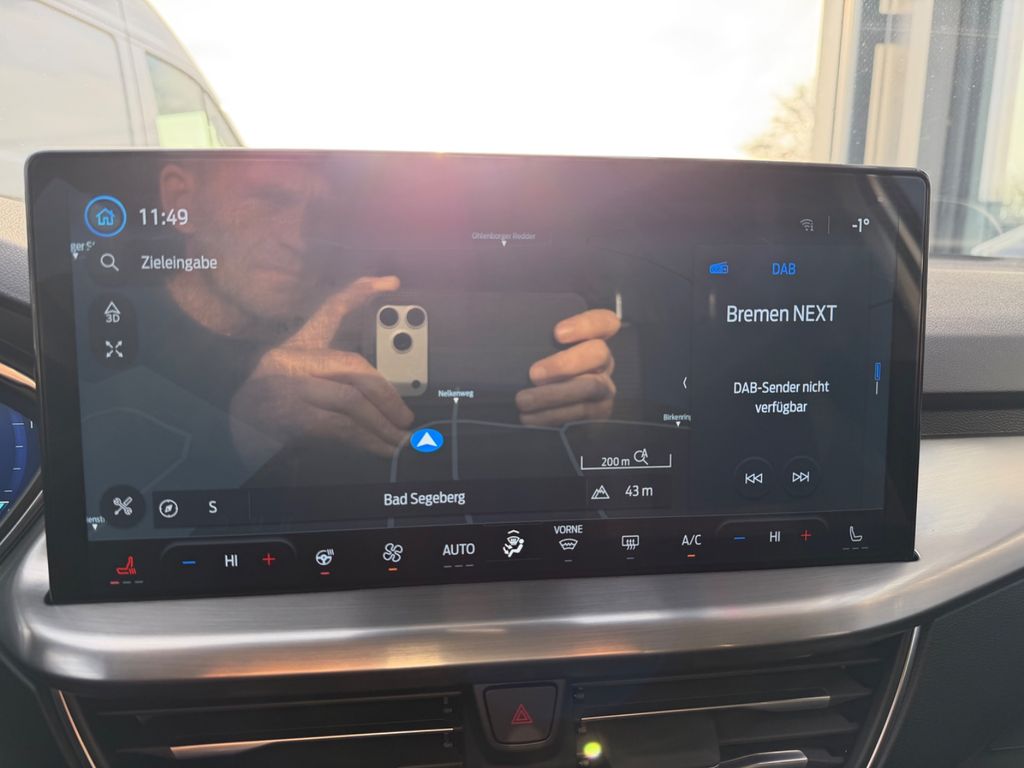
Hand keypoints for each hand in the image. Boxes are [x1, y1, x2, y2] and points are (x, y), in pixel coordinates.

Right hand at [229, 276, 413, 460]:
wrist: (230, 442)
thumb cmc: (270, 414)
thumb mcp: (302, 388)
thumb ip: (337, 383)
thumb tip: (386, 398)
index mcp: (296, 349)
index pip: (329, 311)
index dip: (360, 292)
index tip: (390, 281)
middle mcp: (291, 360)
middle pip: (353, 365)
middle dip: (386, 394)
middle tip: (405, 417)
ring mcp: (288, 386)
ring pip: (351, 398)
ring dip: (383, 423)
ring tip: (402, 440)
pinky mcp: (290, 414)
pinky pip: (341, 425)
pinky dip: (370, 441)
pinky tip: (385, 450)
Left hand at [515, 308, 619, 425]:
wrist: (540, 412)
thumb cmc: (536, 370)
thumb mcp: (537, 350)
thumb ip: (534, 338)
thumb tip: (507, 327)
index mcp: (592, 340)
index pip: (605, 322)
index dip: (586, 324)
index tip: (557, 333)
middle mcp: (602, 363)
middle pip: (599, 353)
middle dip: (565, 363)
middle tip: (534, 374)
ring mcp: (604, 389)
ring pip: (590, 387)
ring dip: (553, 395)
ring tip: (523, 401)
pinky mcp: (599, 414)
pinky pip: (581, 415)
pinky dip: (552, 416)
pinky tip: (530, 417)